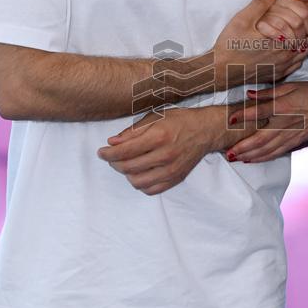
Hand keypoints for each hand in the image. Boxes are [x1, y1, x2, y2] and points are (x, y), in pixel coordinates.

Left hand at [97, 106, 223, 195]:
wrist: (206, 131)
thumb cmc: (180, 120)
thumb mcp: (155, 117)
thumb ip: (132, 131)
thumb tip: (112, 142)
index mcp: (159, 137)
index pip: (125, 151)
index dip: (108, 154)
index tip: (101, 152)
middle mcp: (165, 155)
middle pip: (128, 167)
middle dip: (114, 163)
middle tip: (111, 157)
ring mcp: (171, 170)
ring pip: (137, 181)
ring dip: (126, 174)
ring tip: (125, 165)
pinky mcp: (176, 179)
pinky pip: (151, 190)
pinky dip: (140, 184)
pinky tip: (138, 173)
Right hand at [213, 0, 307, 88]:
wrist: (221, 70)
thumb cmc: (229, 46)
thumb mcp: (241, 20)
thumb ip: (259, 5)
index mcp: (279, 40)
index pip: (305, 22)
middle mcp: (285, 55)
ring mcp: (283, 66)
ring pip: (307, 49)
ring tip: (306, 23)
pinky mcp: (278, 73)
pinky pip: (298, 62)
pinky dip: (302, 50)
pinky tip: (297, 43)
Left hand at [225, 81, 307, 162]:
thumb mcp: (291, 86)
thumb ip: (269, 92)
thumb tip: (249, 94)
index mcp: (283, 106)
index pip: (261, 111)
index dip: (245, 115)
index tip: (230, 118)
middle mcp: (285, 123)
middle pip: (260, 138)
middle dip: (243, 147)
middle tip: (227, 152)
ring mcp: (290, 135)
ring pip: (267, 149)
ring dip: (249, 155)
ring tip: (234, 158)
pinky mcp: (294, 142)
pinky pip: (276, 153)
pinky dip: (262, 158)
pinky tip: (250, 160)